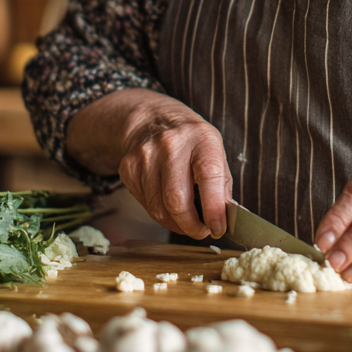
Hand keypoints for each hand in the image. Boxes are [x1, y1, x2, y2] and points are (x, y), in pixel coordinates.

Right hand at [67, 88, 232, 239]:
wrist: (153, 120)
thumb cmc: (192, 142)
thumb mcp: (216, 153)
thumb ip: (221, 187)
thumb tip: (223, 221)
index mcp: (201, 137)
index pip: (208, 176)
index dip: (213, 208)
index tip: (218, 228)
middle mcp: (171, 143)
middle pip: (176, 200)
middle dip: (191, 225)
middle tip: (201, 231)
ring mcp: (146, 155)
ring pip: (158, 209)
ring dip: (176, 224)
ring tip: (186, 220)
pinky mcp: (129, 168)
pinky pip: (145, 205)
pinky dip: (160, 214)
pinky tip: (168, 205)